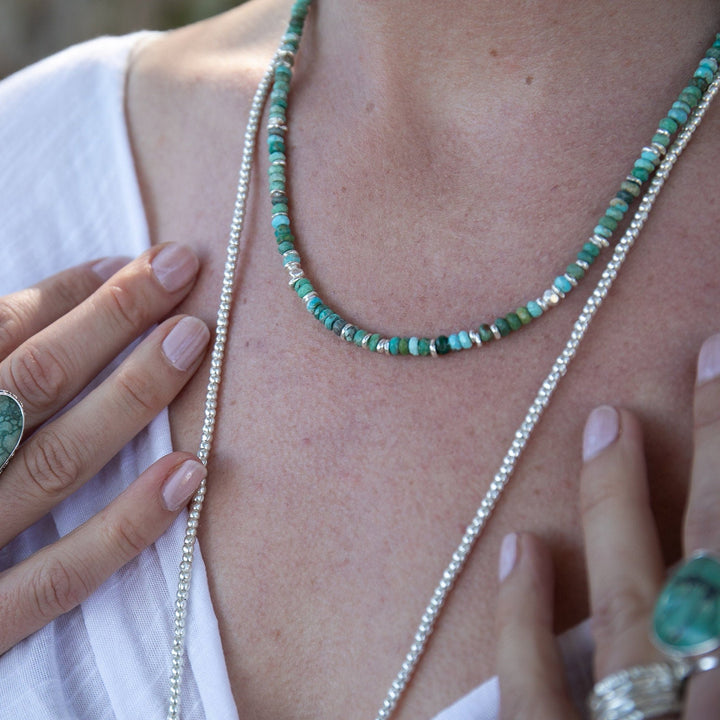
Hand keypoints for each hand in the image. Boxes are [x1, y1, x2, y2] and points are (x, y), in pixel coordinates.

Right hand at [0, 243, 209, 653]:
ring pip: (55, 464)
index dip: (67, 293)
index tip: (133, 262)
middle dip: (110, 318)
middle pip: (32, 382)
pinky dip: (125, 526)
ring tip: (192, 341)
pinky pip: (59, 578)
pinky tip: (186, 472)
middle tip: (179, 267)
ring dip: (130, 398)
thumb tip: (59, 302)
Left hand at [496, 334, 719, 718]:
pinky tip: (520, 546)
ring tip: (605, 420)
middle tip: (706, 359)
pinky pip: (534, 690)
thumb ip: (715, 627)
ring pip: (631, 602)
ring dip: (619, 502)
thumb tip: (709, 563)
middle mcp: (708, 695)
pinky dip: (524, 617)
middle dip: (715, 449)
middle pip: (716, 547)